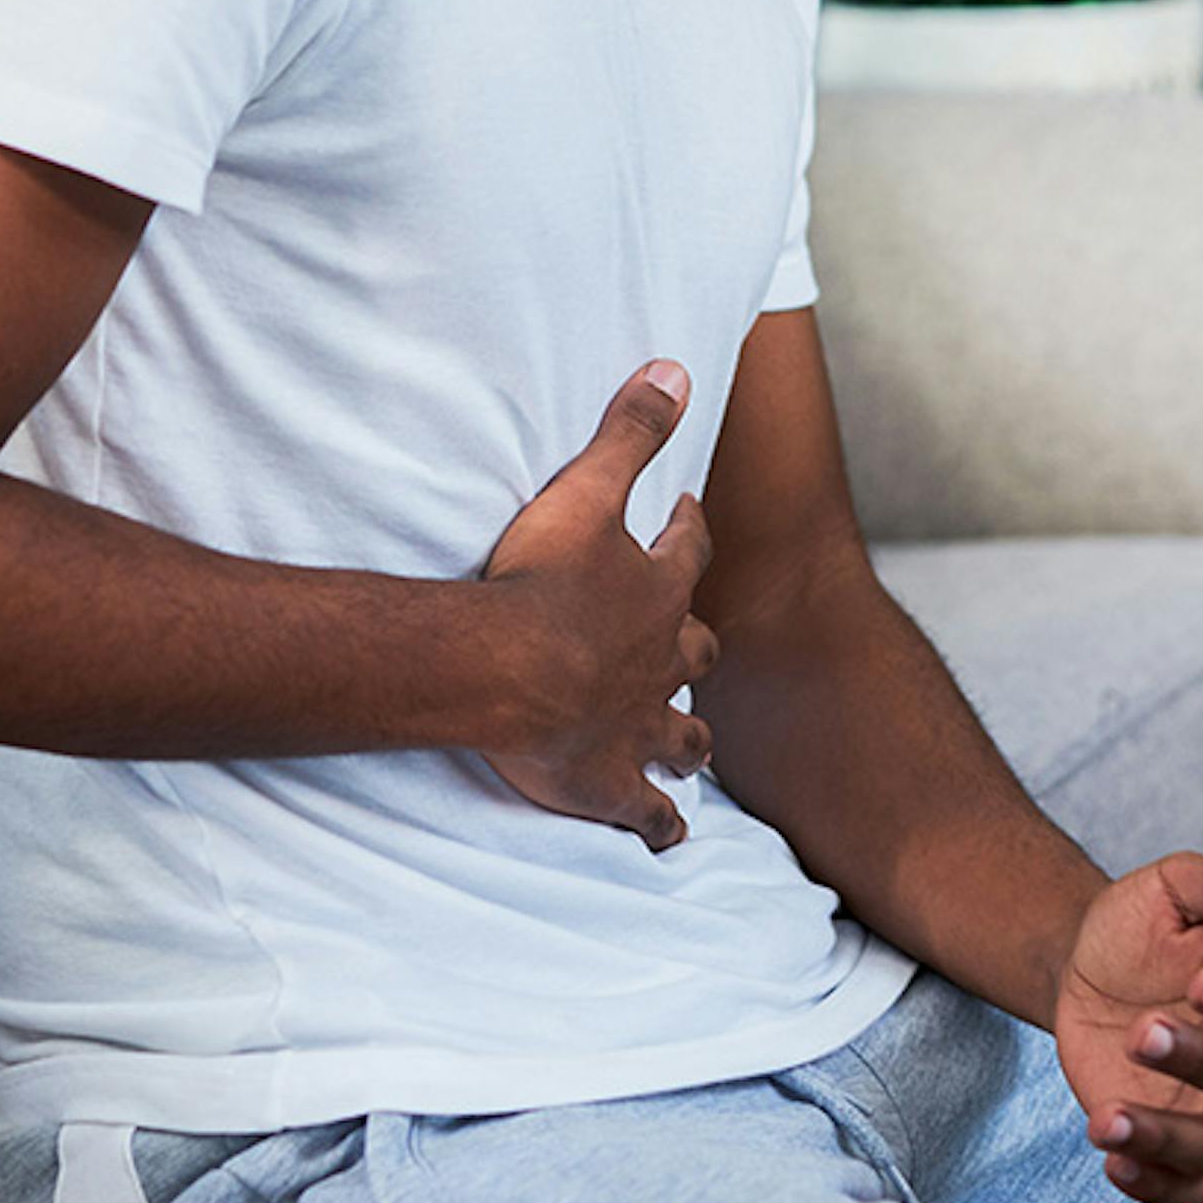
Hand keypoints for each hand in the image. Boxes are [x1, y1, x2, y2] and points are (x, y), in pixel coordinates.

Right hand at [478, 359, 717, 852]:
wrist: (506, 671)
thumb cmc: (540, 580)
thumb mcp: (588, 489)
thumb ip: (632, 428)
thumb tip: (677, 365)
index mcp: (658, 593)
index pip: (688, 552)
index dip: (688, 532)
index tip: (685, 515)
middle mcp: (662, 663)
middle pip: (697, 651)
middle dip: (695, 643)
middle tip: (689, 636)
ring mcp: (639, 728)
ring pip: (686, 737)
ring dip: (689, 738)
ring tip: (692, 743)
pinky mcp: (610, 784)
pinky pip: (649, 814)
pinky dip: (661, 825)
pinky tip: (668, 838)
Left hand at [1051, 852, 1202, 1202]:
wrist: (1085, 968)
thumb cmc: (1142, 924)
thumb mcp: (1171, 885)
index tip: (1202, 983)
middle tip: (1141, 1031)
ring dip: (1168, 1137)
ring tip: (1105, 1118)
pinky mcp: (1183, 1147)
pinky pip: (1194, 1191)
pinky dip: (1161, 1189)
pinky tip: (1114, 1162)